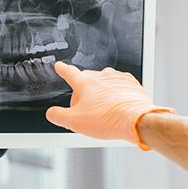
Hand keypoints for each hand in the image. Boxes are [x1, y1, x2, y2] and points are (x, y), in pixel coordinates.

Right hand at [46, 62, 174, 148]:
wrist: (136, 120)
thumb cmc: (108, 119)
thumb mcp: (74, 122)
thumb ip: (58, 116)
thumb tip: (52, 113)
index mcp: (85, 83)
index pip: (70, 72)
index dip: (63, 69)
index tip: (60, 66)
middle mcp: (101, 77)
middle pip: (87, 81)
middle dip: (84, 93)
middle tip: (85, 111)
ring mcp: (117, 79)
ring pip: (103, 84)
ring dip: (101, 94)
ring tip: (103, 112)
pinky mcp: (131, 84)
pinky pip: (119, 87)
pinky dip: (116, 95)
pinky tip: (116, 108)